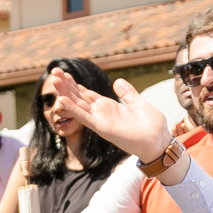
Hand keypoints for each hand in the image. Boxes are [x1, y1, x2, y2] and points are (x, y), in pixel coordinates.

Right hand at [47, 67, 171, 164]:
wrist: (159, 141)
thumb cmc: (151, 125)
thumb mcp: (138, 103)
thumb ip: (127, 93)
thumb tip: (117, 81)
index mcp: (108, 107)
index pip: (87, 94)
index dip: (75, 84)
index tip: (64, 73)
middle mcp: (101, 113)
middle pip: (78, 97)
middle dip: (66, 84)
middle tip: (53, 71)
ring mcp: (100, 120)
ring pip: (78, 104)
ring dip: (65, 93)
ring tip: (54, 80)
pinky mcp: (102, 128)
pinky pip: (84, 117)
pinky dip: (73, 109)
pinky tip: (62, 100)